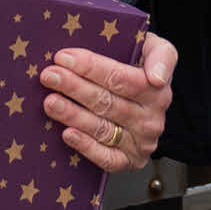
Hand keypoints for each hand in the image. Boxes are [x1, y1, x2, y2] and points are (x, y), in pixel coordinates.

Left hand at [42, 31, 176, 172]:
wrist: (145, 101)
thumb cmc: (141, 68)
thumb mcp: (155, 50)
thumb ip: (161, 56)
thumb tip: (157, 78)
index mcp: (158, 90)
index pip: (122, 78)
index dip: (91, 67)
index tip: (64, 57)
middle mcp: (152, 119)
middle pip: (107, 102)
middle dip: (74, 87)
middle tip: (49, 75)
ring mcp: (141, 142)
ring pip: (102, 128)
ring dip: (72, 114)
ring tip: (50, 101)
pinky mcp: (129, 161)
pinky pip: (106, 157)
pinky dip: (86, 146)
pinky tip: (67, 133)